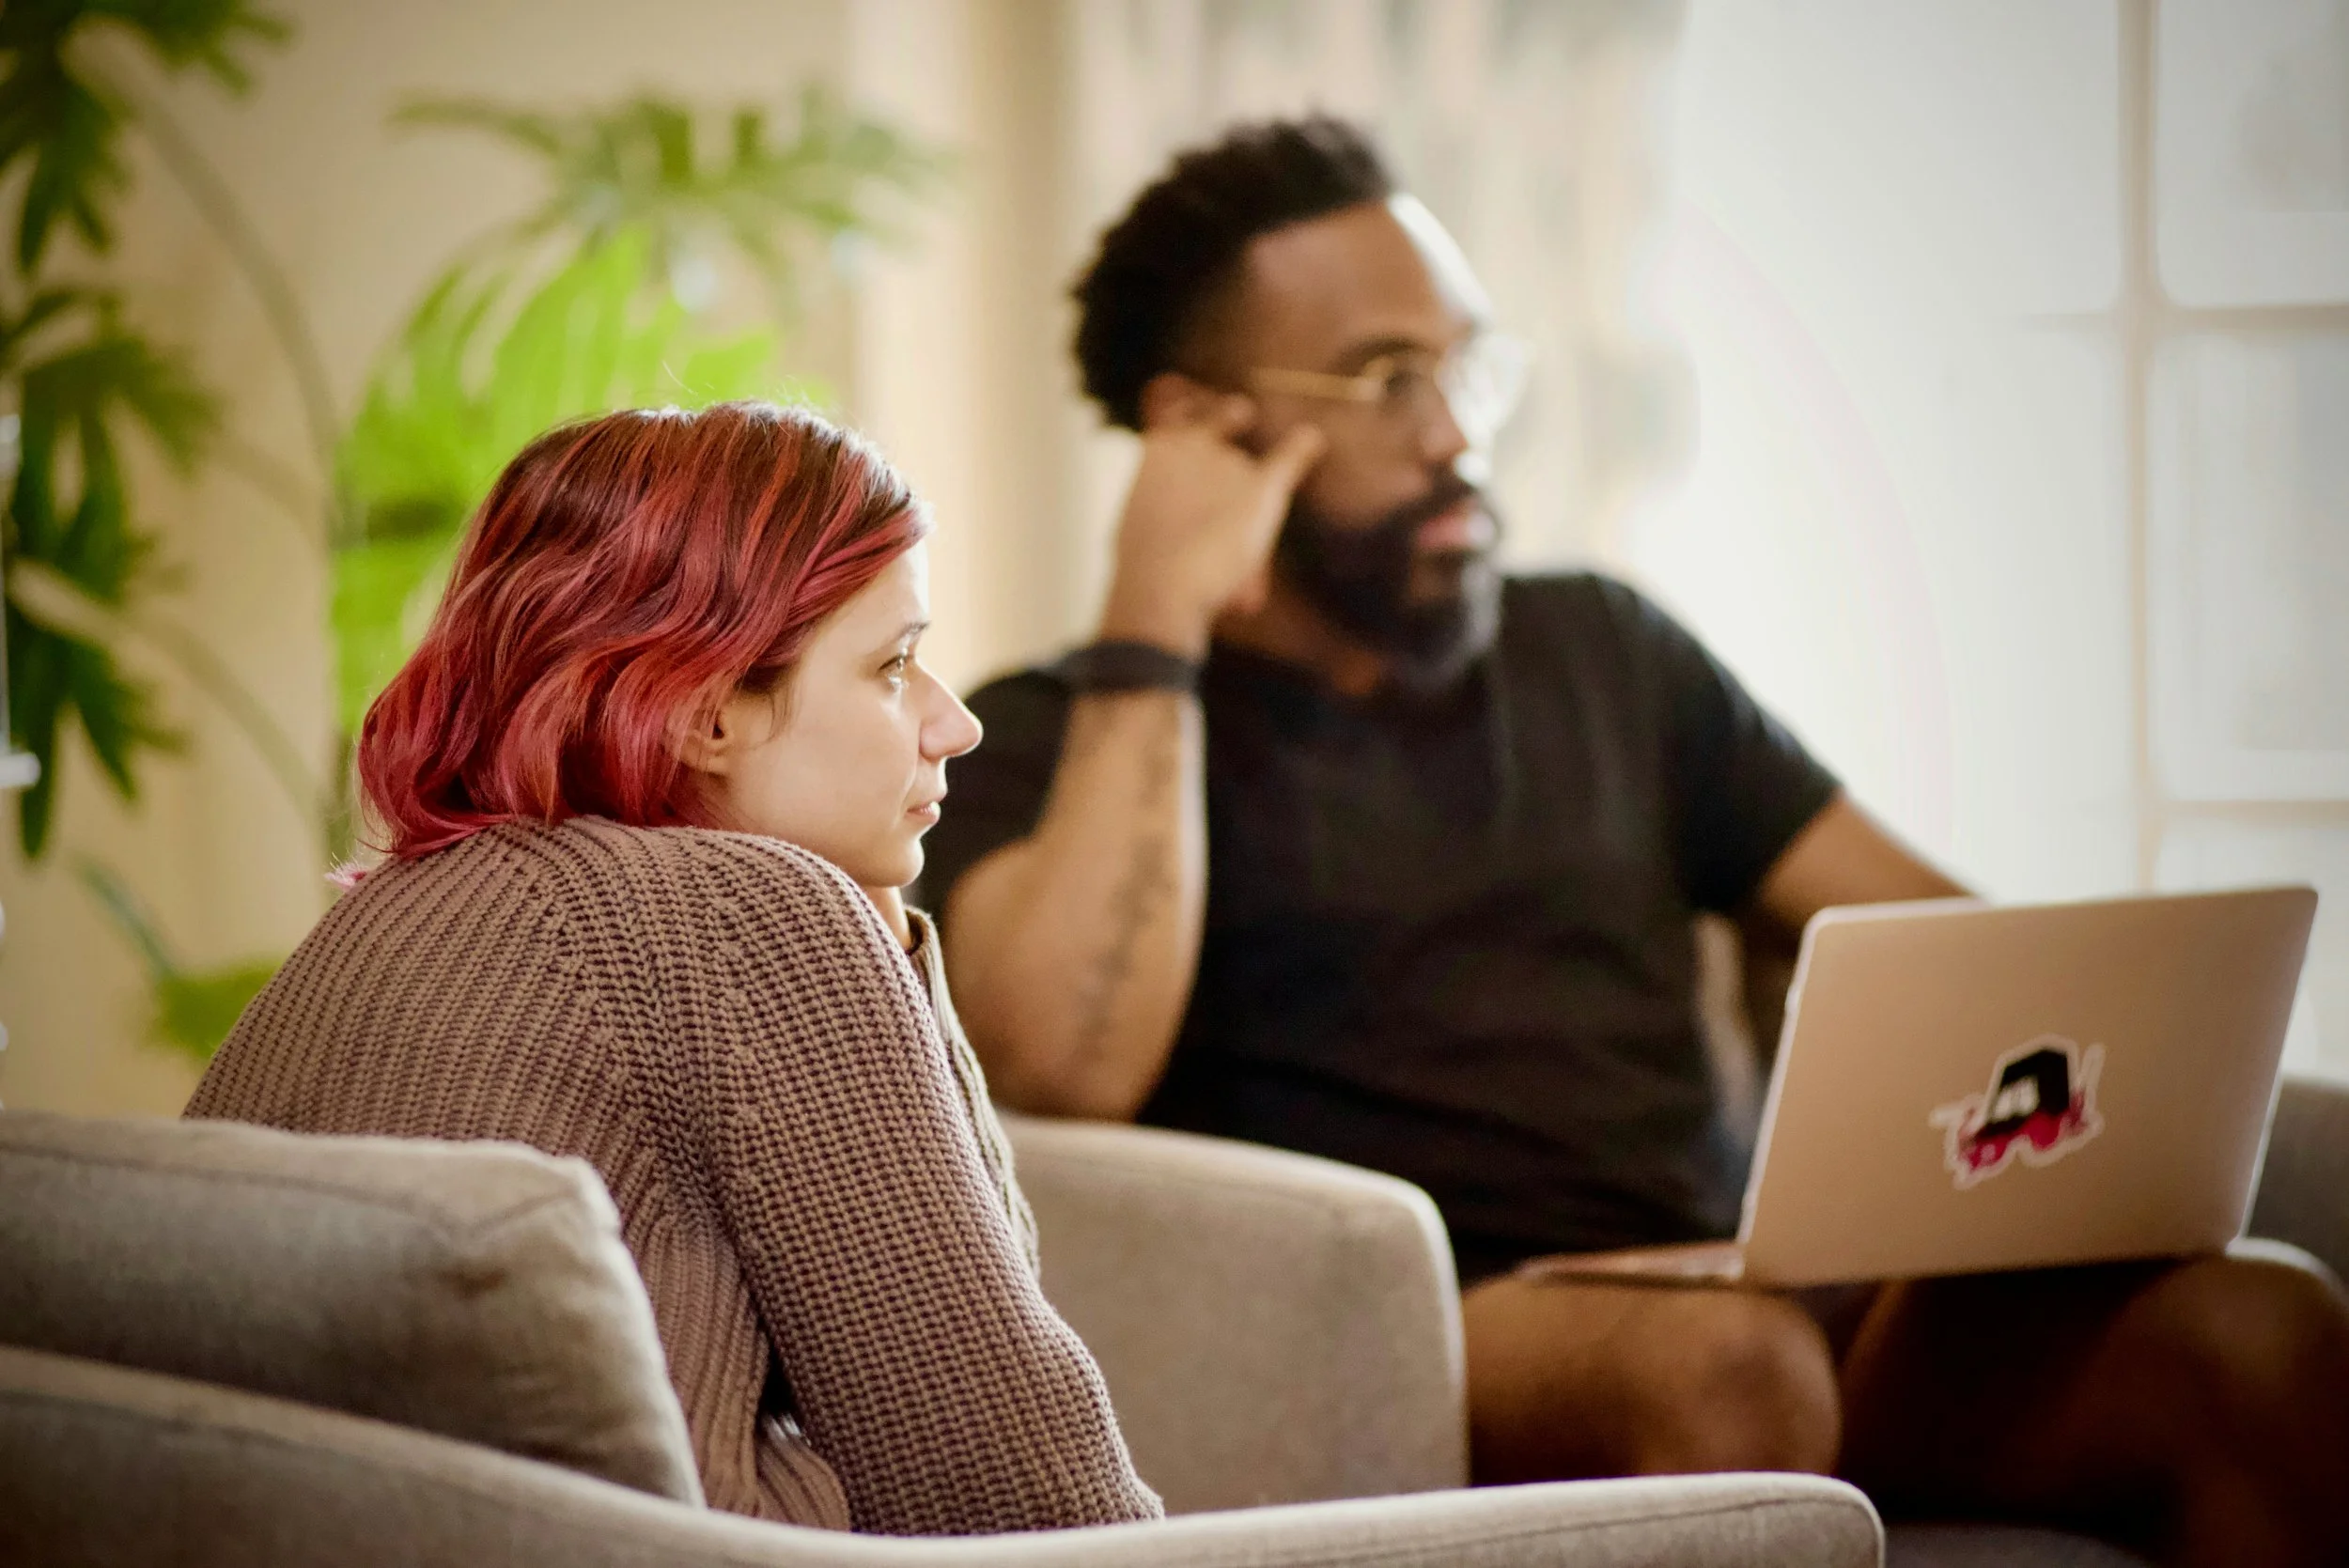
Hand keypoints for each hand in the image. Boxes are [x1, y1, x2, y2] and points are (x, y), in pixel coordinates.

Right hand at [1099, 395, 1324, 656]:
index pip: (1175, 418)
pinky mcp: (1261, 486)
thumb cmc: (1145, 565)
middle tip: (1242, 413)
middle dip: (1227, 417)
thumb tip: (1172, 517)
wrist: (1164, 579)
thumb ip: (1157, 507)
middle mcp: (1194, 445)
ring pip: (1244, 471)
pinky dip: (1302, 448)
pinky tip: (1311, 439)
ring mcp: (1229, 463)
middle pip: (1217, 423)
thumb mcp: (1137, 525)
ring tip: (1230, 500)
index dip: (1186, 413)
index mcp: (1157, 450)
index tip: (1190, 405)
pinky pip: (1289, 456)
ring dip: (1243, 492)